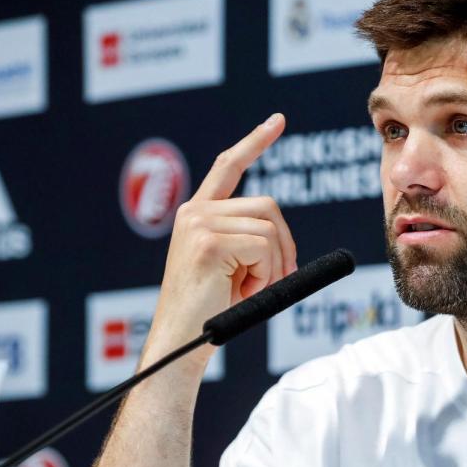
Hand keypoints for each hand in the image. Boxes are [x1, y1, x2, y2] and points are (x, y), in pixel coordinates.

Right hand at [143, 113, 295, 372]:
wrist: (182, 346)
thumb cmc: (211, 315)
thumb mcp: (235, 271)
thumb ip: (252, 243)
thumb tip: (284, 239)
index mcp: (198, 214)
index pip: (229, 166)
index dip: (255, 142)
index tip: (277, 120)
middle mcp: (194, 212)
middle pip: (269, 206)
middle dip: (283, 245)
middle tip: (270, 280)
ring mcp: (198, 223)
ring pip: (270, 228)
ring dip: (274, 265)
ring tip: (249, 290)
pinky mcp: (207, 241)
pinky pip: (264, 247)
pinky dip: (266, 274)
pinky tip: (243, 292)